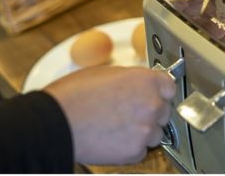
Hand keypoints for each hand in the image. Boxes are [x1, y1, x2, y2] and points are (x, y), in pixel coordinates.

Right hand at [44, 66, 174, 164]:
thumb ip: (129, 78)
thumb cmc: (73, 95)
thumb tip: (136, 83)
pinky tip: (112, 138)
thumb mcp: (105, 73)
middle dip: (149, 112)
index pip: (169, 86)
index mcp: (146, 80)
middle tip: (127, 112)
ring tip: (116, 126)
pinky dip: (130, 147)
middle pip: (163, 110)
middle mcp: (151, 104)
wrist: (55, 123)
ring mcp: (145, 130)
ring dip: (141, 131)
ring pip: (155, 133)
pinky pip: (141, 150)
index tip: (153, 94)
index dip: (159, 90)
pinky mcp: (135, 151)